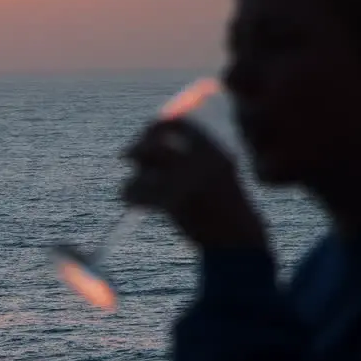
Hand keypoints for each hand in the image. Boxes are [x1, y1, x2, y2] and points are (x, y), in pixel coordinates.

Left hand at [121, 119, 267, 249]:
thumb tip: (149, 140)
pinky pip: (138, 191)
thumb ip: (190, 153)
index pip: (178, 123)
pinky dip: (130, 195)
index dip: (157, 126)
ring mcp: (187, 181)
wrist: (235, 236)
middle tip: (125, 155)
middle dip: (137, 148)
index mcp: (212, 149)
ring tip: (132, 187)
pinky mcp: (173, 202)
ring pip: (143, 171)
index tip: (145, 133)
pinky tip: (131, 201)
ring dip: (133, 178)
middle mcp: (200, 161)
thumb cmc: (222, 203)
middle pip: (156, 145)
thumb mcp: (215, 170)